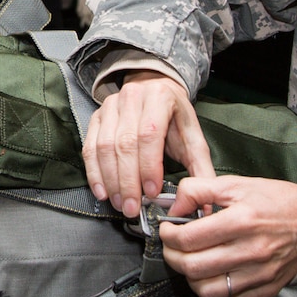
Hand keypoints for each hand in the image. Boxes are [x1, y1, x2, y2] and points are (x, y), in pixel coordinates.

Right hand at [81, 71, 214, 219]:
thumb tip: (206, 203)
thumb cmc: (175, 117)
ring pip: (104, 147)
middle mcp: (133, 97)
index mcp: (161, 97)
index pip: (150, 134)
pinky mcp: (97, 117)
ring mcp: (111, 106)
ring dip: (111, 180)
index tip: (152, 192)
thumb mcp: (193, 137)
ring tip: (120, 203)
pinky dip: (95, 173)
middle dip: (128, 181)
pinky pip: (90, 148)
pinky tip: (103, 191)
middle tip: (132, 207)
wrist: (156, 90)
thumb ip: (201, 169)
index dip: (149, 166)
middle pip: (125, 144)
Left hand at [159, 175, 296, 296]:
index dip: (169, 235)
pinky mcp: (264, 289)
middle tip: (173, 246)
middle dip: (172, 256)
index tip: (168, 230)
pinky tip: (211, 275)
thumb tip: (175, 206)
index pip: (190, 238)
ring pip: (205, 290)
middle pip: (193, 266)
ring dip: (189, 278)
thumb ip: (201, 189)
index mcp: (242, 220)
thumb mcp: (239, 184)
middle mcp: (249, 250)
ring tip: (191, 262)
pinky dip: (210, 291)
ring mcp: (257, 274)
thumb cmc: (278, 202)